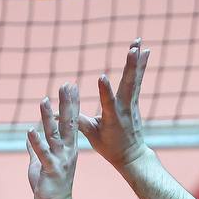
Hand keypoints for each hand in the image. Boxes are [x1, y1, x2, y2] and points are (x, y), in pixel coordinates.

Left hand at [27, 84, 81, 198]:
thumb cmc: (50, 186)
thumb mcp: (40, 163)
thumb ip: (36, 148)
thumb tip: (30, 135)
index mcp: (67, 148)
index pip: (70, 121)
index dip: (70, 104)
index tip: (71, 86)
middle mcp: (67, 151)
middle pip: (67, 123)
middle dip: (67, 103)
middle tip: (68, 84)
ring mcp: (60, 160)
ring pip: (54, 135)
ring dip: (48, 117)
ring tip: (44, 100)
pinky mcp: (51, 170)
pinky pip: (43, 154)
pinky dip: (36, 142)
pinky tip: (30, 130)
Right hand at [79, 39, 151, 169]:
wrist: (132, 155)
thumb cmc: (109, 147)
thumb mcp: (91, 136)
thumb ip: (75, 122)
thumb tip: (53, 114)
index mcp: (112, 119)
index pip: (108, 103)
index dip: (105, 91)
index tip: (102, 77)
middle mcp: (124, 109)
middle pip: (128, 85)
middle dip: (130, 67)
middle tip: (133, 49)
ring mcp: (131, 103)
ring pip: (134, 79)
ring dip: (136, 60)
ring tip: (138, 42)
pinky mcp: (134, 100)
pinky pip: (138, 80)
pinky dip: (141, 65)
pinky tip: (144, 51)